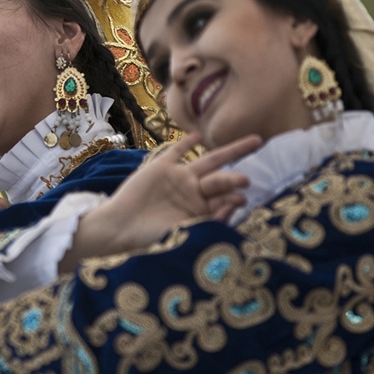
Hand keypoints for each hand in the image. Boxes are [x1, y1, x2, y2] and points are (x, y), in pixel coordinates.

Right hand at [61, 132, 261, 269]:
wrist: (119, 228)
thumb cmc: (150, 238)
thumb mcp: (186, 232)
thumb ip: (212, 219)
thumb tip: (239, 204)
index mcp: (201, 210)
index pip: (225, 201)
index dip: (234, 199)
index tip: (241, 201)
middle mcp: (194, 192)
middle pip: (223, 179)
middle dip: (236, 177)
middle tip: (250, 177)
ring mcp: (178, 178)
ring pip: (210, 161)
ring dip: (231, 152)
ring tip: (254, 142)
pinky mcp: (160, 167)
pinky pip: (177, 151)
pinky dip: (186, 143)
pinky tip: (199, 135)